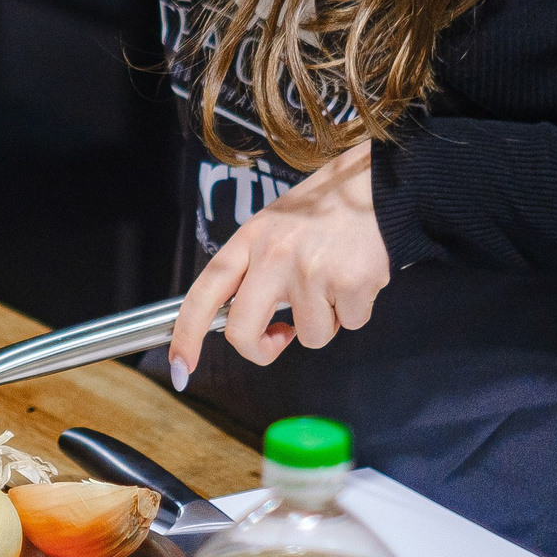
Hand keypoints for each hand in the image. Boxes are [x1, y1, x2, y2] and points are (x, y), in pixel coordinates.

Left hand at [168, 143, 389, 385]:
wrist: (375, 188)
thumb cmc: (322, 210)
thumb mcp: (272, 226)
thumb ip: (254, 267)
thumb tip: (243, 319)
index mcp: (250, 239)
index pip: (205, 291)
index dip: (187, 334)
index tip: (181, 368)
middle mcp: (274, 256)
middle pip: (243, 331)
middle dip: (260, 349)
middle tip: (280, 336)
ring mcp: (311, 272)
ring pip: (309, 336)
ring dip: (325, 320)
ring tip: (334, 281)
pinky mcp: (349, 284)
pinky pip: (350, 324)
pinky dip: (355, 310)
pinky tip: (356, 278)